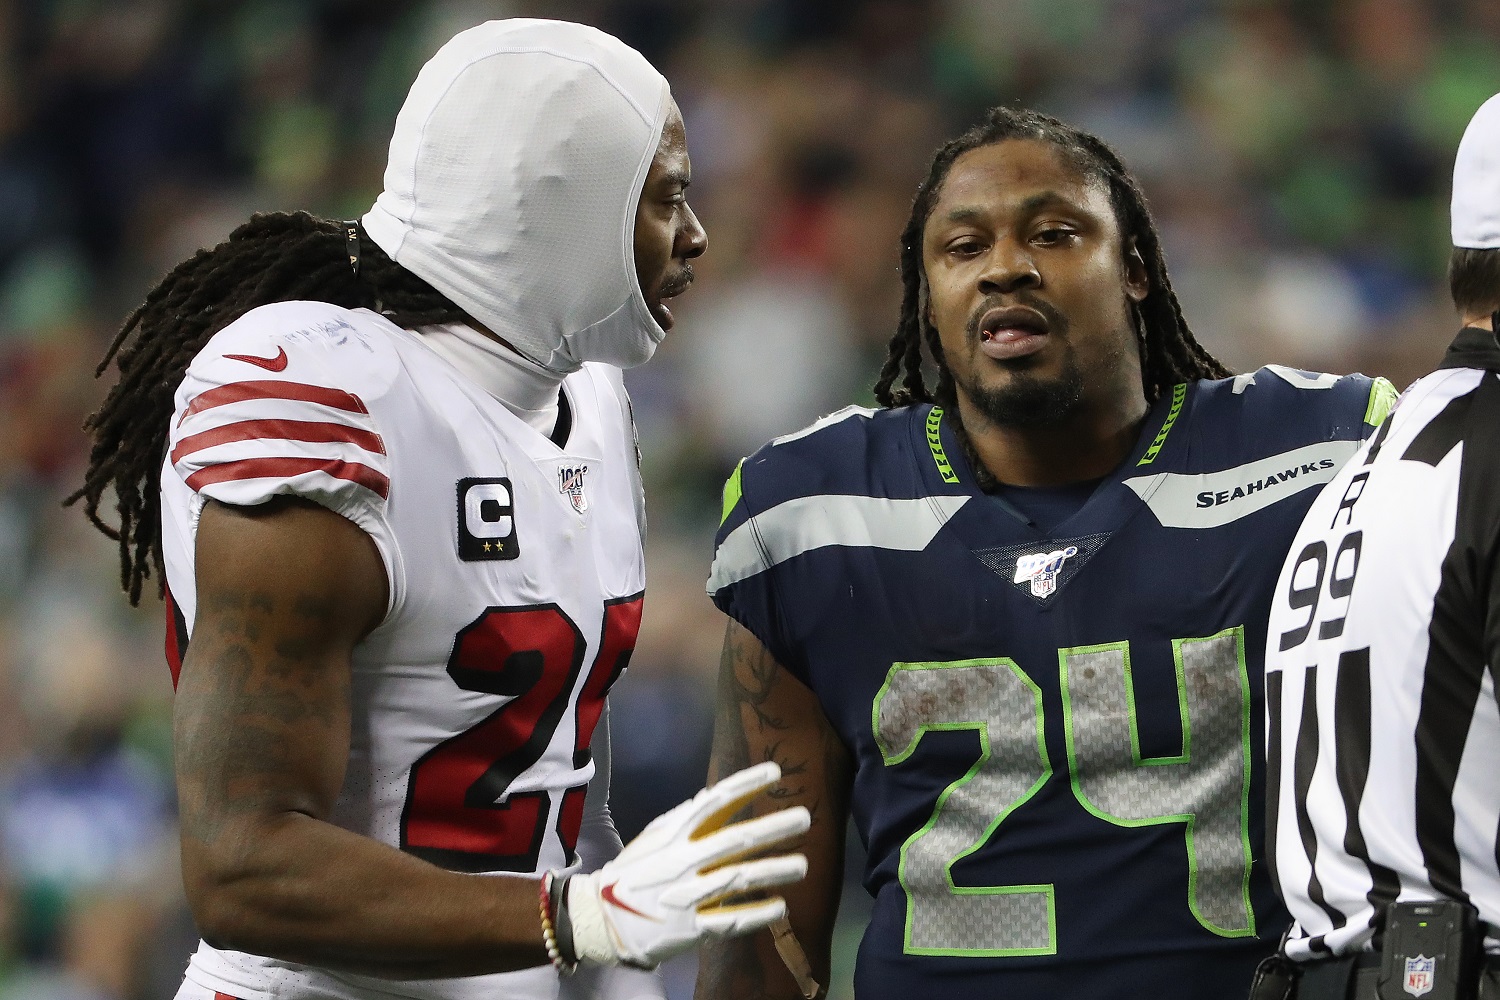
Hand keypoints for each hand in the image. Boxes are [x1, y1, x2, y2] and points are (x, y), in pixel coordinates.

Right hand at [561, 762, 809, 968]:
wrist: (600, 919)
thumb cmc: (634, 871)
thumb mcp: (654, 837)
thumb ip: (685, 819)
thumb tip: (716, 797)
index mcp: (674, 834)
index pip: (715, 801)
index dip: (746, 784)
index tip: (775, 773)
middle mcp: (683, 861)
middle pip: (736, 840)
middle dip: (773, 828)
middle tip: (805, 818)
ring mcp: (688, 895)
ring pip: (739, 879)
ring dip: (774, 870)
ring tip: (803, 865)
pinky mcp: (690, 928)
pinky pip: (730, 920)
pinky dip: (757, 914)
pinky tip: (781, 906)